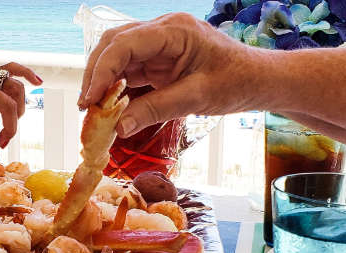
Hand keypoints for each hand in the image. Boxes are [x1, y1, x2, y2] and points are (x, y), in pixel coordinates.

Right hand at [78, 13, 265, 137]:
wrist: (259, 80)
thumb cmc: (236, 82)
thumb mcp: (196, 98)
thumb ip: (156, 110)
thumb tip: (118, 128)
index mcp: (174, 31)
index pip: (124, 43)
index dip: (101, 70)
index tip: (89, 99)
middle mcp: (162, 31)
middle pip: (114, 45)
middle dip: (95, 74)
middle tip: (86, 107)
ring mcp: (159, 43)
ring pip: (118, 56)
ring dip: (103, 82)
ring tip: (94, 111)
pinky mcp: (159, 58)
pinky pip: (130, 69)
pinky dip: (117, 88)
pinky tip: (110, 108)